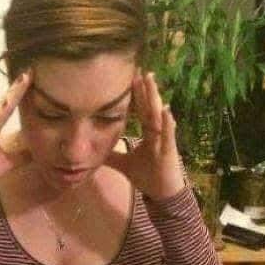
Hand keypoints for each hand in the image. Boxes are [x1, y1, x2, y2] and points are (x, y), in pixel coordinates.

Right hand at [0, 71, 32, 213]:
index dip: (21, 90)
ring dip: (12, 93)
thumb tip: (44, 145)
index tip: (34, 75)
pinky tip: (11, 100)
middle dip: (18, 85)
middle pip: (4, 100)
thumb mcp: (10, 159)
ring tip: (25, 78)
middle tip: (32, 68)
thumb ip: (24, 150)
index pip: (9, 105)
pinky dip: (2, 111)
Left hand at [106, 71, 185, 200]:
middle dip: (146, 89)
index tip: (131, 77)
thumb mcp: (125, 165)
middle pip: (150, 107)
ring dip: (155, 98)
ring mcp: (165, 140)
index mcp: (149, 133)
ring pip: (158, 116)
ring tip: (151, 81)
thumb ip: (113, 156)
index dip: (137, 94)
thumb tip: (94, 152)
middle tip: (140, 69)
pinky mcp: (170, 151)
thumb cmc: (148, 176)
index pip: (142, 110)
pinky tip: (165, 109)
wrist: (163, 194)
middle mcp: (158, 133)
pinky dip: (167, 122)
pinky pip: (168, 135)